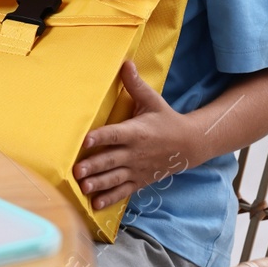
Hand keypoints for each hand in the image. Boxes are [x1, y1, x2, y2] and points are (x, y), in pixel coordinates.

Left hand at [73, 61, 197, 211]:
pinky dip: (110, 198)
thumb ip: (135, 84)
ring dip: (99, 183)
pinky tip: (95, 205)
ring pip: (115, 178)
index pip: (116, 134)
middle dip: (94, 165)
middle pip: (112, 159)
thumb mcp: (152, 101)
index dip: (101, 137)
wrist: (189, 145)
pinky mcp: (140, 180)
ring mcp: (137, 168)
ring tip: (83, 188)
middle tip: (77, 171)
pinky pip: (123, 191)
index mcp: (136, 132)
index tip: (86, 140)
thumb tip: (125, 61)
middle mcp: (135, 152)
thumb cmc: (165, 120)